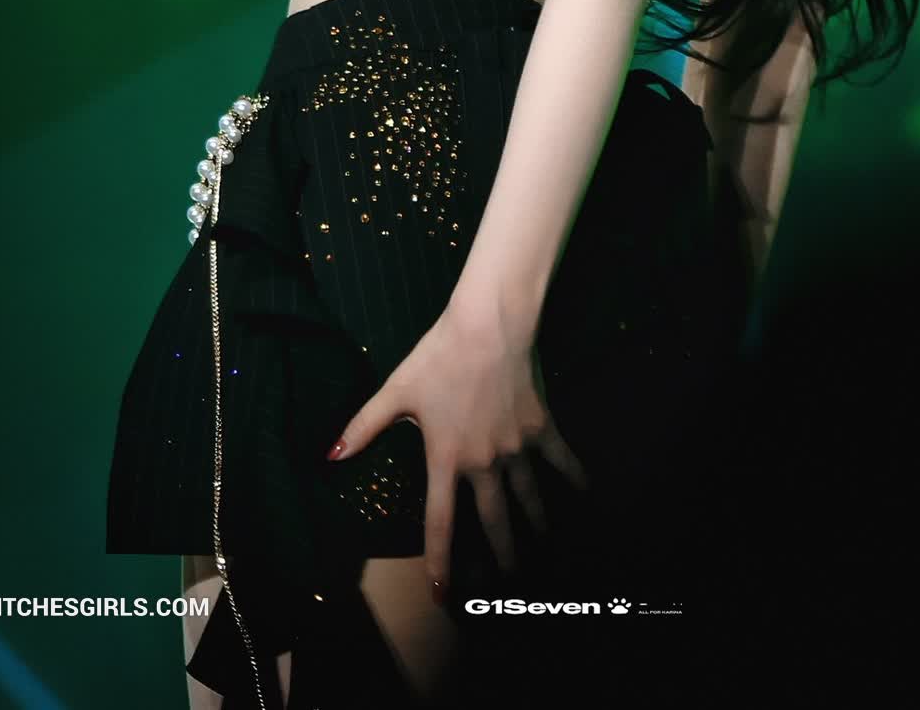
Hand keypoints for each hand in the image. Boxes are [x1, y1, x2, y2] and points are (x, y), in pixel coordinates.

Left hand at [325, 304, 589, 597]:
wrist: (488, 326)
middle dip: (503, 557)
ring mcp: (516, 447)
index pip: (441, 522)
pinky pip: (561, 458)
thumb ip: (364, 426)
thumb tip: (331, 455)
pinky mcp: (541, 426)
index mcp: (446, 458)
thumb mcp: (396, 390)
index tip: (444, 594)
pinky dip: (576, 477)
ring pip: (530, 498)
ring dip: (538, 527)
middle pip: (495, 521)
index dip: (441, 561)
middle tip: (512, 583)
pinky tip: (588, 493)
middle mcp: (484, 462)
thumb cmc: (439, 355)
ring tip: (546, 550)